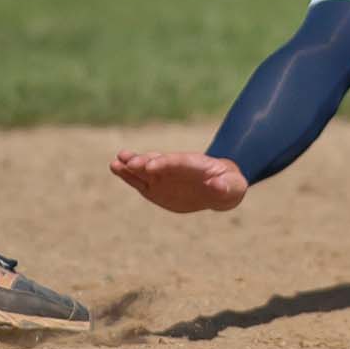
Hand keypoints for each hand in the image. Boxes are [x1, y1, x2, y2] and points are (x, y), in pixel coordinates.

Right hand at [109, 150, 248, 212]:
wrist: (219, 186)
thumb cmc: (229, 185)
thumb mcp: (234, 187)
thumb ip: (227, 186)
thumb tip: (217, 185)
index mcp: (195, 165)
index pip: (178, 162)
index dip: (165, 163)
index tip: (151, 165)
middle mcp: (175, 167)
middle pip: (158, 162)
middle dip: (143, 161)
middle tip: (127, 161)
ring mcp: (164, 176)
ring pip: (145, 170)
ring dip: (131, 166)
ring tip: (115, 163)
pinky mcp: (155, 187)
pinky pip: (141, 181)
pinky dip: (129, 175)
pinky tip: (117, 168)